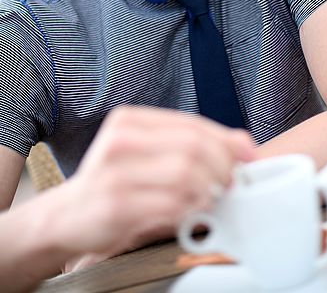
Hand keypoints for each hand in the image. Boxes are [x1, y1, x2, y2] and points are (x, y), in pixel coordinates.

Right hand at [51, 106, 254, 263]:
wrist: (68, 216)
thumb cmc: (117, 181)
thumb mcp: (149, 153)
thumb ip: (191, 144)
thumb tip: (244, 144)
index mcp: (129, 120)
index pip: (191, 124)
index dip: (226, 140)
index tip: (247, 156)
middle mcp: (120, 140)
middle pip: (192, 146)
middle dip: (222, 166)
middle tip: (229, 183)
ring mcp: (115, 172)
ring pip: (186, 173)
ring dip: (208, 189)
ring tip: (209, 198)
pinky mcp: (116, 205)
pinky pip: (171, 204)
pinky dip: (191, 210)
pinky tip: (190, 213)